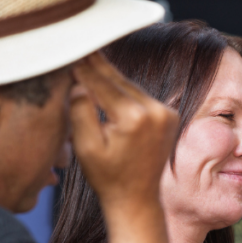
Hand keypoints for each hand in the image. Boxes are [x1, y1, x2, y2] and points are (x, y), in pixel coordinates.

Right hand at [70, 52, 177, 242]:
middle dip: (98, 66)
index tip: (70, 51)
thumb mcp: (86, 146)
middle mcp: (156, 111)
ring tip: (91, 57)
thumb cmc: (107, 176)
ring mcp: (167, 113)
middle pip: (119, 81)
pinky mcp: (171, 116)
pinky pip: (142, 96)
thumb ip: (81, 111)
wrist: (137, 197)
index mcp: (134, 117)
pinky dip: (125, 89)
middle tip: (81, 45)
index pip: (101, 84)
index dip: (83, 68)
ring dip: (111, 76)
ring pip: (131, 87)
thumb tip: (80, 82)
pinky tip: (109, 79)